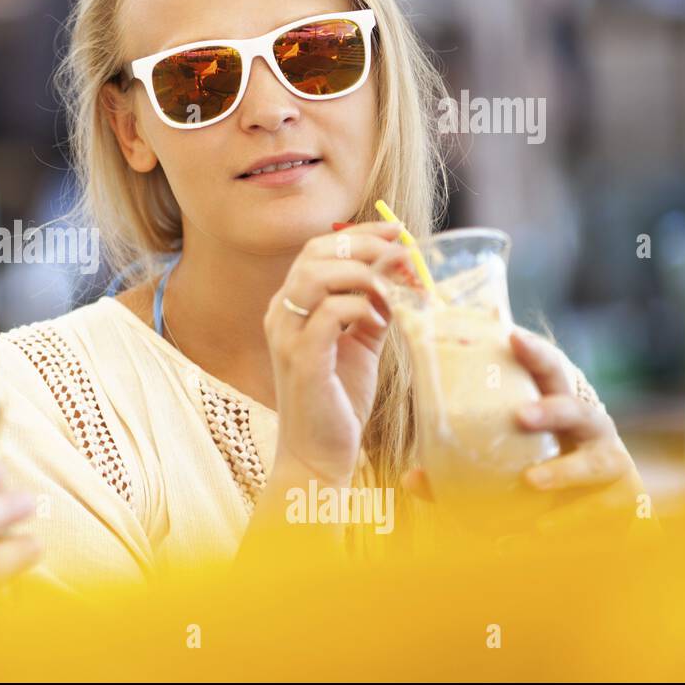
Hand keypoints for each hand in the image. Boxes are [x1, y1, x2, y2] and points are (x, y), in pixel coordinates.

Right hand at [264, 221, 413, 483]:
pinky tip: (382, 322)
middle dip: (365, 245)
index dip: (359, 235)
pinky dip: (362, 307)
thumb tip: (401, 278)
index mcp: (290, 306)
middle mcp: (280, 314)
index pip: (318, 250)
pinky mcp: (302, 360)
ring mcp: (287, 336)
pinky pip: (330, 313)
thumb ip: (372, 310)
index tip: (396, 231)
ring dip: (364, 273)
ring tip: (395, 290)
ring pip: (317, 274)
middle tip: (404, 255)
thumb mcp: (359, 345)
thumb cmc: (337, 400)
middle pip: (316, 253)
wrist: (317, 453)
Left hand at [404, 329, 645, 535]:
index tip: (511, 337)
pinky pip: (597, 512)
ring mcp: (611, 464)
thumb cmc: (538, 477)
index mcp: (557, 409)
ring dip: (563, 471)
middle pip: (578, 410)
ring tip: (531, 481)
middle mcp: (590, 430)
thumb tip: (411, 478)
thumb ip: (457, 470)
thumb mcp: (502, 465)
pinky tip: (540, 530)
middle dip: (553, 409)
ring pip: (594, 463)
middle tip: (522, 415)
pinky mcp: (623, 502)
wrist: (600, 518)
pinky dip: (569, 521)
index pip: (550, 371)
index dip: (535, 352)